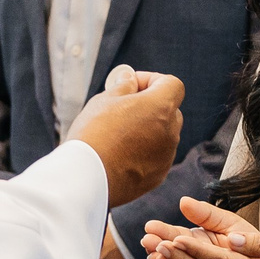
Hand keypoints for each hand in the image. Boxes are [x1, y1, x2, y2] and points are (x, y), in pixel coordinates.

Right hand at [64, 66, 185, 206]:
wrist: (87, 178)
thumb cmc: (94, 134)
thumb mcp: (104, 100)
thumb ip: (123, 86)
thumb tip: (130, 80)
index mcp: (161, 107)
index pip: (172, 85)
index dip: (152, 80)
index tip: (132, 86)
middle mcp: (171, 132)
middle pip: (170, 110)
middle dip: (151, 105)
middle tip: (123, 108)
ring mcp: (166, 156)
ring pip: (163, 135)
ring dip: (147, 130)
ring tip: (117, 134)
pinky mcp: (158, 176)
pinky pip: (156, 157)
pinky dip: (144, 152)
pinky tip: (119, 155)